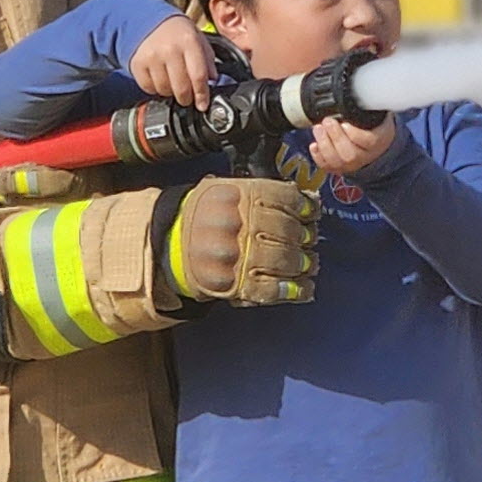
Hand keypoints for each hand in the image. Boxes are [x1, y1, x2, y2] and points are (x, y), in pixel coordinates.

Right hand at [128, 16, 217, 106]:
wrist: (148, 21)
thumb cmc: (177, 34)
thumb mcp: (198, 39)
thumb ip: (208, 59)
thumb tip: (213, 81)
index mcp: (189, 41)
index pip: (198, 75)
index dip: (202, 95)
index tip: (202, 105)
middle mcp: (170, 49)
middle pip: (181, 88)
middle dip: (186, 98)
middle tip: (187, 98)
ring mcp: (152, 57)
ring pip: (164, 90)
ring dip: (170, 92)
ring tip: (172, 82)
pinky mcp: (138, 63)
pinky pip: (148, 88)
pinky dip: (155, 89)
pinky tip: (159, 79)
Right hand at [168, 175, 316, 307]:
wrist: (169, 244)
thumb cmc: (204, 215)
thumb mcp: (225, 189)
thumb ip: (261, 191)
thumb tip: (306, 200)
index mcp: (236, 196)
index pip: (284, 197)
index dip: (305, 206)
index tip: (312, 211)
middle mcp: (237, 224)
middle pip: (288, 230)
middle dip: (306, 237)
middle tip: (310, 240)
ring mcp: (235, 256)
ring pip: (284, 260)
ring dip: (304, 264)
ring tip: (309, 263)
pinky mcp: (232, 284)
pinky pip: (271, 289)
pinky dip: (293, 291)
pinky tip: (304, 289)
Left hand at [305, 113, 397, 179]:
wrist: (376, 145)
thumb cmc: (374, 126)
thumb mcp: (378, 114)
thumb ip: (369, 104)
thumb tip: (358, 88)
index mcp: (378, 141)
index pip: (368, 141)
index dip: (354, 133)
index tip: (345, 122)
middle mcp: (365, 156)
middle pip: (350, 154)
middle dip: (335, 137)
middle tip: (327, 121)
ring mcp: (352, 164)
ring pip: (337, 161)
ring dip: (324, 144)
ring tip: (318, 128)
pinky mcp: (339, 168)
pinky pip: (327, 166)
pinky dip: (318, 156)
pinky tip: (314, 145)